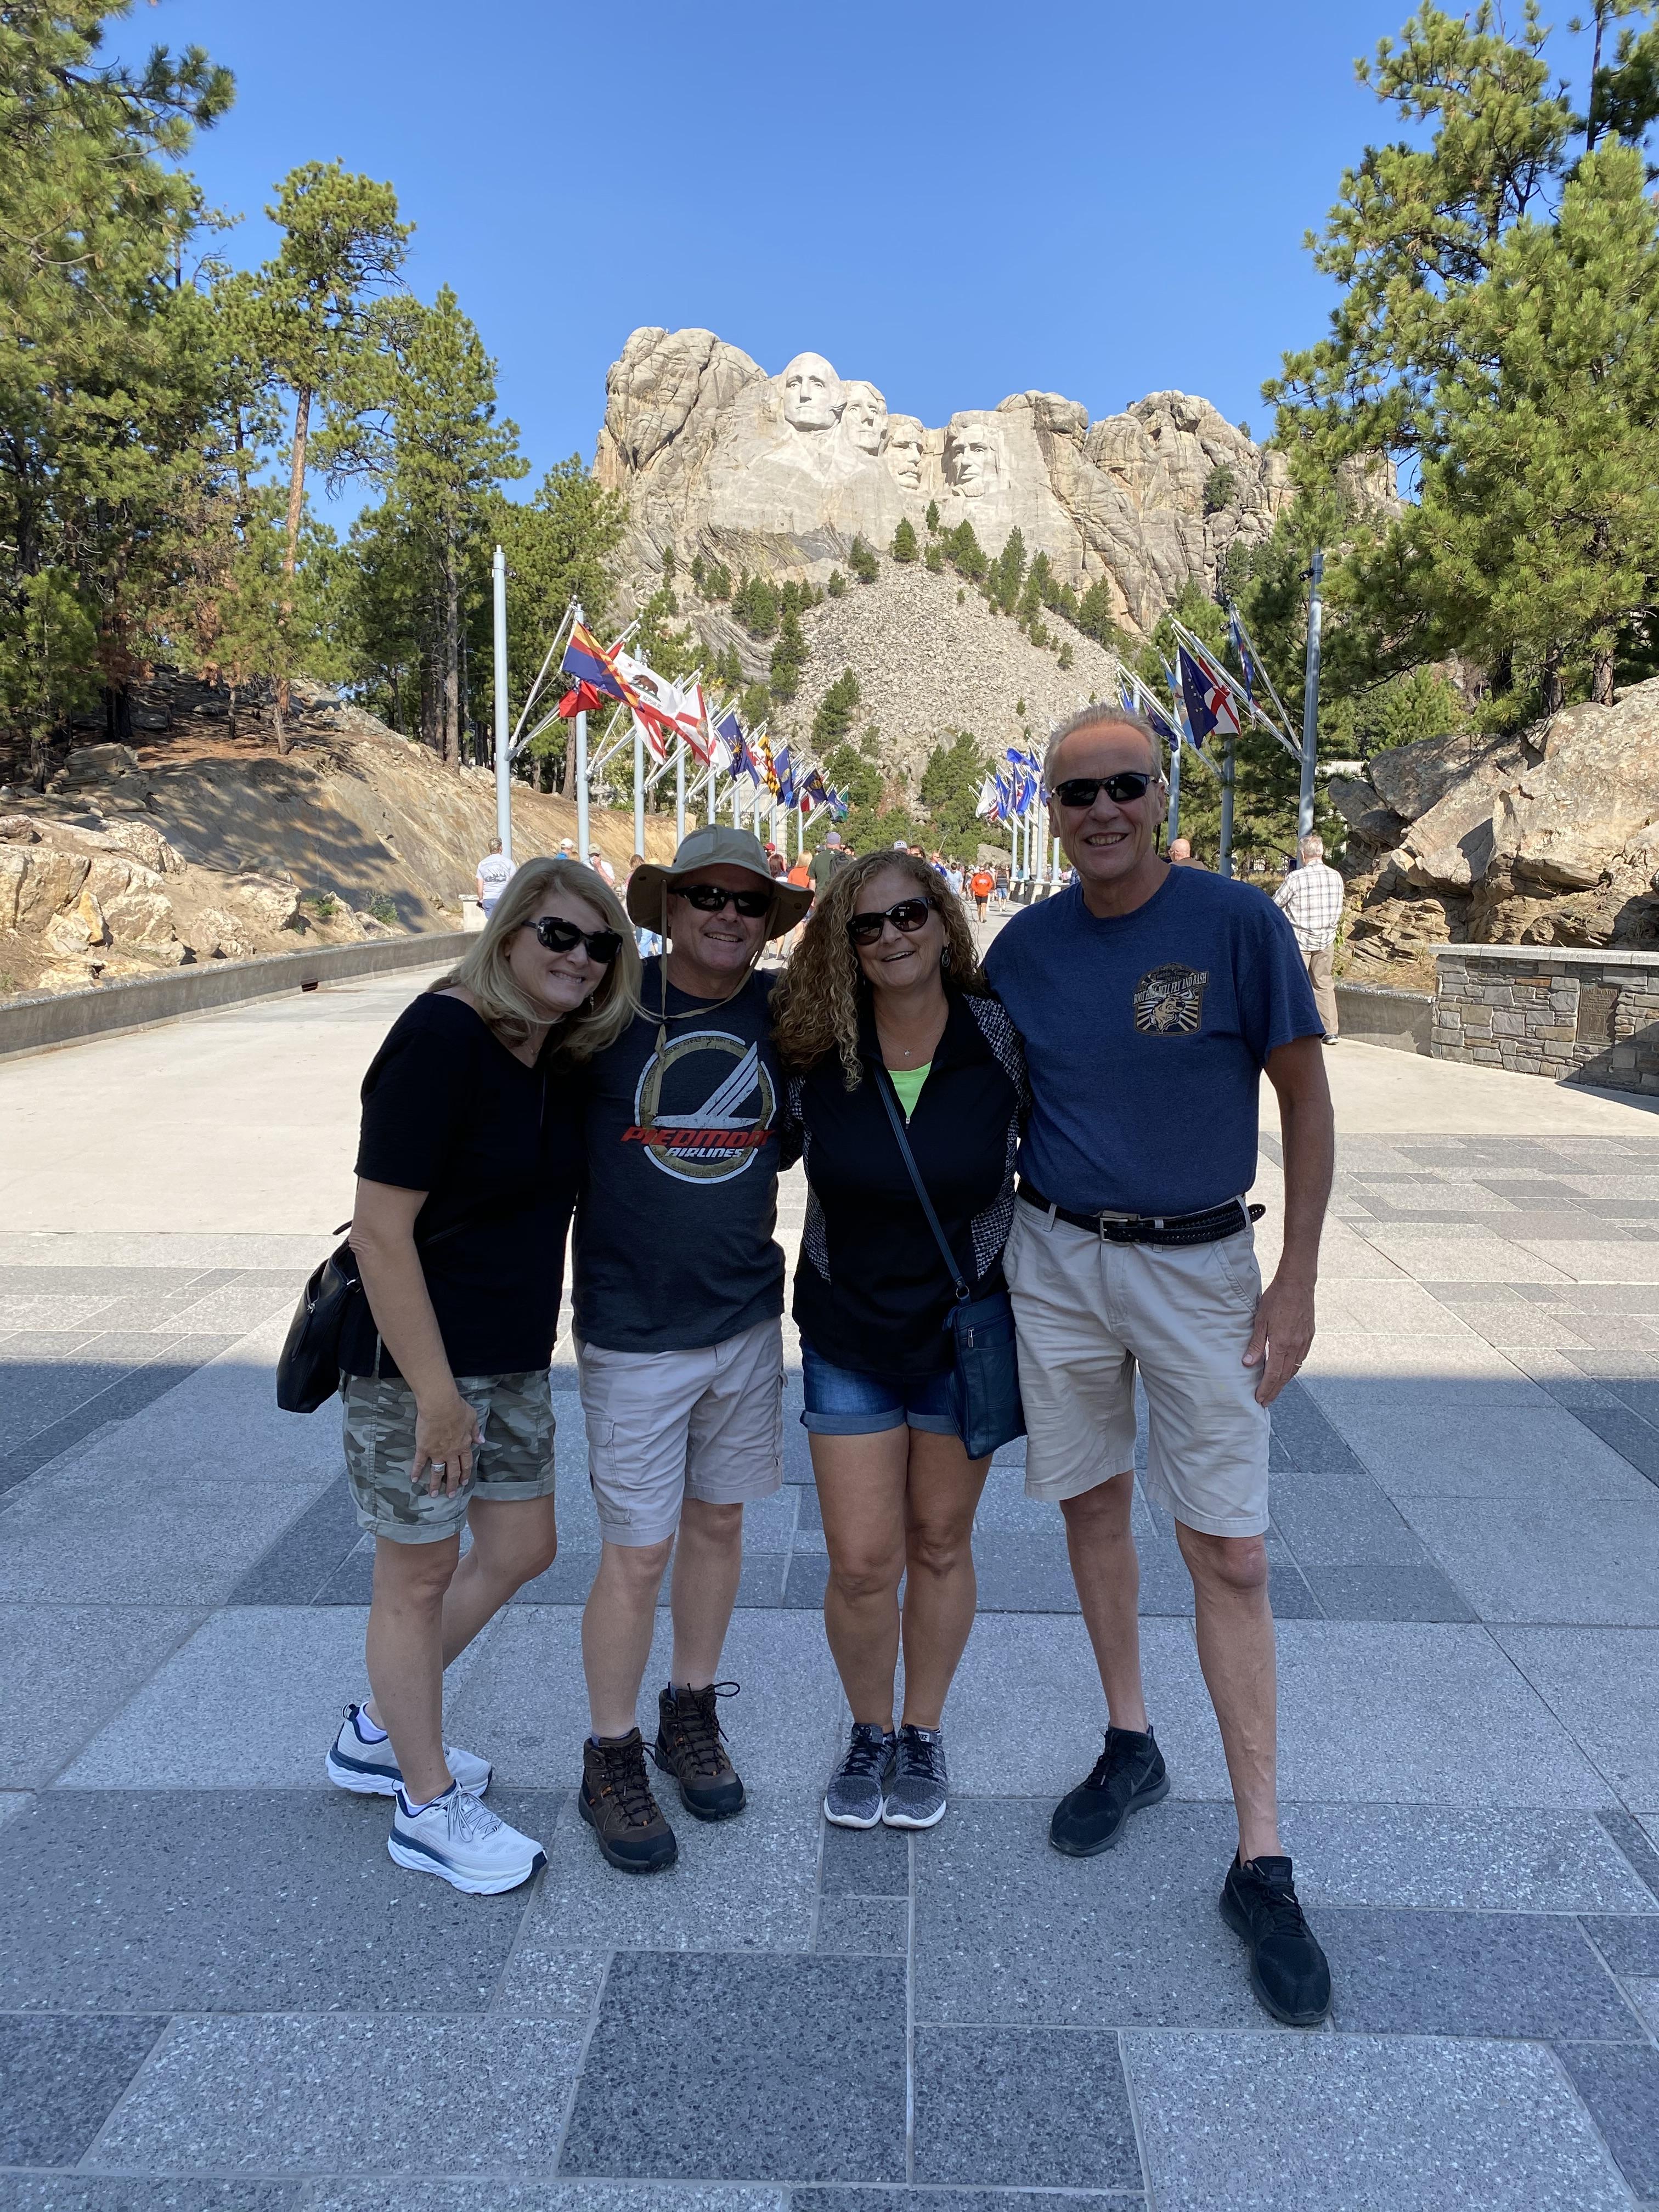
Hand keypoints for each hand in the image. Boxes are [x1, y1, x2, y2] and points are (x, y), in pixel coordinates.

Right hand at [411, 1390, 478, 1495]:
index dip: (465, 1474)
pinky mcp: (424, 1448)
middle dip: (452, 1485)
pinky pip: (419, 1463)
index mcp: (464, 1445)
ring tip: (433, 1495)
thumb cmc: (458, 1409)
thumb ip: (476, 1431)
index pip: (466, 1464)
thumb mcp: (472, 1418)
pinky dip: (416, 1472)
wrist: (440, 1406)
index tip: (463, 1482)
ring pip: (437, 1472)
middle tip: (450, 1495)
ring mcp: (437, 1452)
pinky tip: (414, 1480)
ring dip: (435, 1484)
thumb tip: (481, 1441)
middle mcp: (451, 1452)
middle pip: (453, 1472)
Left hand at [1243, 1271, 1315, 1405]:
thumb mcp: (1260, 1320)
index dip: (1266, 1389)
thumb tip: (1248, 1364)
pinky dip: (1293, 1369)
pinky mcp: (1309, 1336)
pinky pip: (1301, 1359)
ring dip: (1284, 1382)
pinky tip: (1287, 1370)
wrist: (1298, 1284)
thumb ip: (1255, 1344)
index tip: (1259, 1399)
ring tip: (1274, 1389)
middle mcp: (1295, 1346)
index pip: (1273, 1374)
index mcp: (1282, 1344)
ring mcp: (1304, 1342)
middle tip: (1266, 1402)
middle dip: (1275, 1391)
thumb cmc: (1276, 1299)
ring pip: (1294, 1369)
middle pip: (1285, 1376)